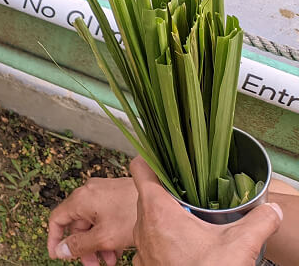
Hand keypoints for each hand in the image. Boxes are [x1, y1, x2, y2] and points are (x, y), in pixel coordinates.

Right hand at [48, 176, 136, 265]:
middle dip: (83, 246)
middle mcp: (88, 192)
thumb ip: (79, 245)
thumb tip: (60, 251)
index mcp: (80, 199)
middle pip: (77, 223)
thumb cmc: (132, 214)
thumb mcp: (103, 237)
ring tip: (110, 260)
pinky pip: (103, 216)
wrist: (161, 197)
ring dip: (97, 243)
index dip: (54, 239)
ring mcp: (102, 192)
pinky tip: (117, 248)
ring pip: (92, 222)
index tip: (58, 255)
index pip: (57, 219)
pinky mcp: (115, 195)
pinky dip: (106, 233)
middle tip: (93, 265)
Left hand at [130, 156, 282, 265]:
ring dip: (165, 215)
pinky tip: (183, 241)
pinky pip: (150, 240)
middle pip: (147, 193)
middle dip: (167, 191)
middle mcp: (143, 225)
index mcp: (157, 210)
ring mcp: (142, 245)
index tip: (165, 158)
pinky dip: (163, 236)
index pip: (140, 169)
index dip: (151, 159)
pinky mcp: (146, 262)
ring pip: (148, 217)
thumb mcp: (239, 245)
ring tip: (189, 217)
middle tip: (188, 191)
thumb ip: (258, 222)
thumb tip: (273, 209)